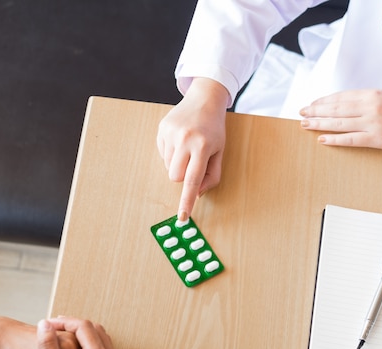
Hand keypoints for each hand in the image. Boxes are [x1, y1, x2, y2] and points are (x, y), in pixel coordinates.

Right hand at [37, 317, 121, 348]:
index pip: (83, 326)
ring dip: (83, 334)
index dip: (64, 321)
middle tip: (55, 327)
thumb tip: (44, 325)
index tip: (48, 325)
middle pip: (95, 329)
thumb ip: (48, 348)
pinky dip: (90, 345)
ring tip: (62, 337)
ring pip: (101, 339)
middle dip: (74, 325)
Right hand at [157, 77, 228, 220]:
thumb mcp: (220, 152)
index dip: (187, 200)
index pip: (193, 180)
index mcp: (203, 146)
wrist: (204, 100)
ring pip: (167, 166)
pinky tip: (179, 141)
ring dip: (177, 163)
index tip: (182, 215)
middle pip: (175, 177)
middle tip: (193, 162)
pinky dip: (171, 153)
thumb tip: (198, 194)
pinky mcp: (161, 129)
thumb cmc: (214, 129)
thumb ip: (212, 175)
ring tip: (187, 148)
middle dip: (182, 176)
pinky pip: (162, 154)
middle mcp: (185, 139)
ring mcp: (171, 133)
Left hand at [299, 89, 381, 154]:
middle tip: (302, 113)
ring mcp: (372, 123)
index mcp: (373, 94)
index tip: (311, 104)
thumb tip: (344, 105)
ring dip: (319, 124)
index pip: (341, 97)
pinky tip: (322, 139)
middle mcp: (370, 106)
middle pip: (336, 109)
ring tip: (305, 125)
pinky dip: (334, 139)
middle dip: (316, 111)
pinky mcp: (376, 139)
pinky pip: (350, 139)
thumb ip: (367, 101)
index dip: (323, 101)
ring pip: (339, 123)